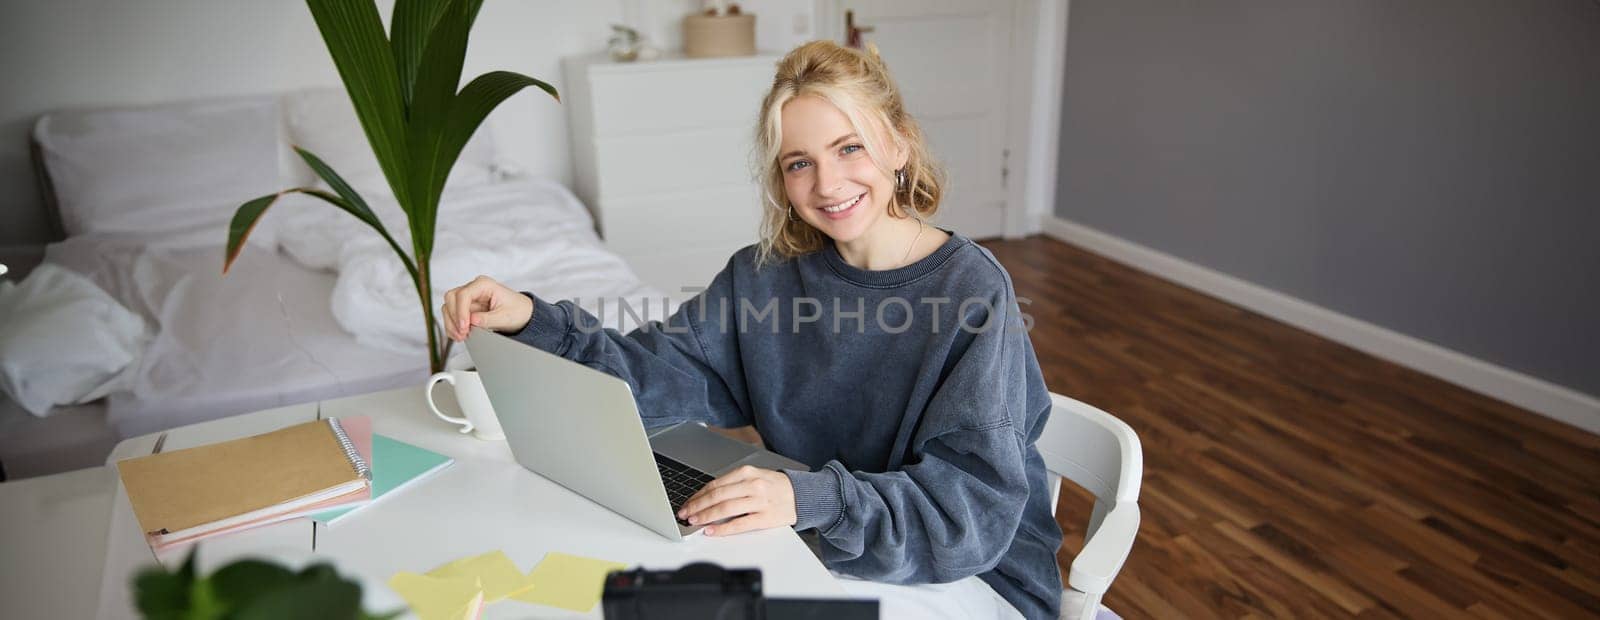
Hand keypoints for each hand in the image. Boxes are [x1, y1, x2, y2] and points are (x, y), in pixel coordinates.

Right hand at [441, 275, 534, 341]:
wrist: (522, 315)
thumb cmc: (517, 311)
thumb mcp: (505, 317)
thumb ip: (488, 319)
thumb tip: (472, 321)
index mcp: (484, 285)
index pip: (463, 294)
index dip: (460, 311)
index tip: (464, 326)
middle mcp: (473, 289)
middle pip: (451, 298)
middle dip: (454, 317)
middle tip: (463, 333)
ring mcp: (468, 299)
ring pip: (448, 307)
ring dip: (451, 324)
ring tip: (462, 336)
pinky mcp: (465, 309)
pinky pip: (451, 316)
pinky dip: (452, 327)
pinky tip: (460, 335)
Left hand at [678, 465, 796, 536]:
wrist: (804, 496)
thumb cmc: (777, 487)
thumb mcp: (756, 477)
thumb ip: (734, 484)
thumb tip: (708, 497)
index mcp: (748, 472)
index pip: (715, 484)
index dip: (698, 495)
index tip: (688, 503)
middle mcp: (753, 485)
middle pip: (717, 496)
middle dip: (697, 506)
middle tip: (685, 514)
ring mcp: (760, 501)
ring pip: (725, 509)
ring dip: (706, 516)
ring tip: (695, 521)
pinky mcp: (766, 517)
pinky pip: (740, 524)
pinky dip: (723, 528)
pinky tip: (712, 531)